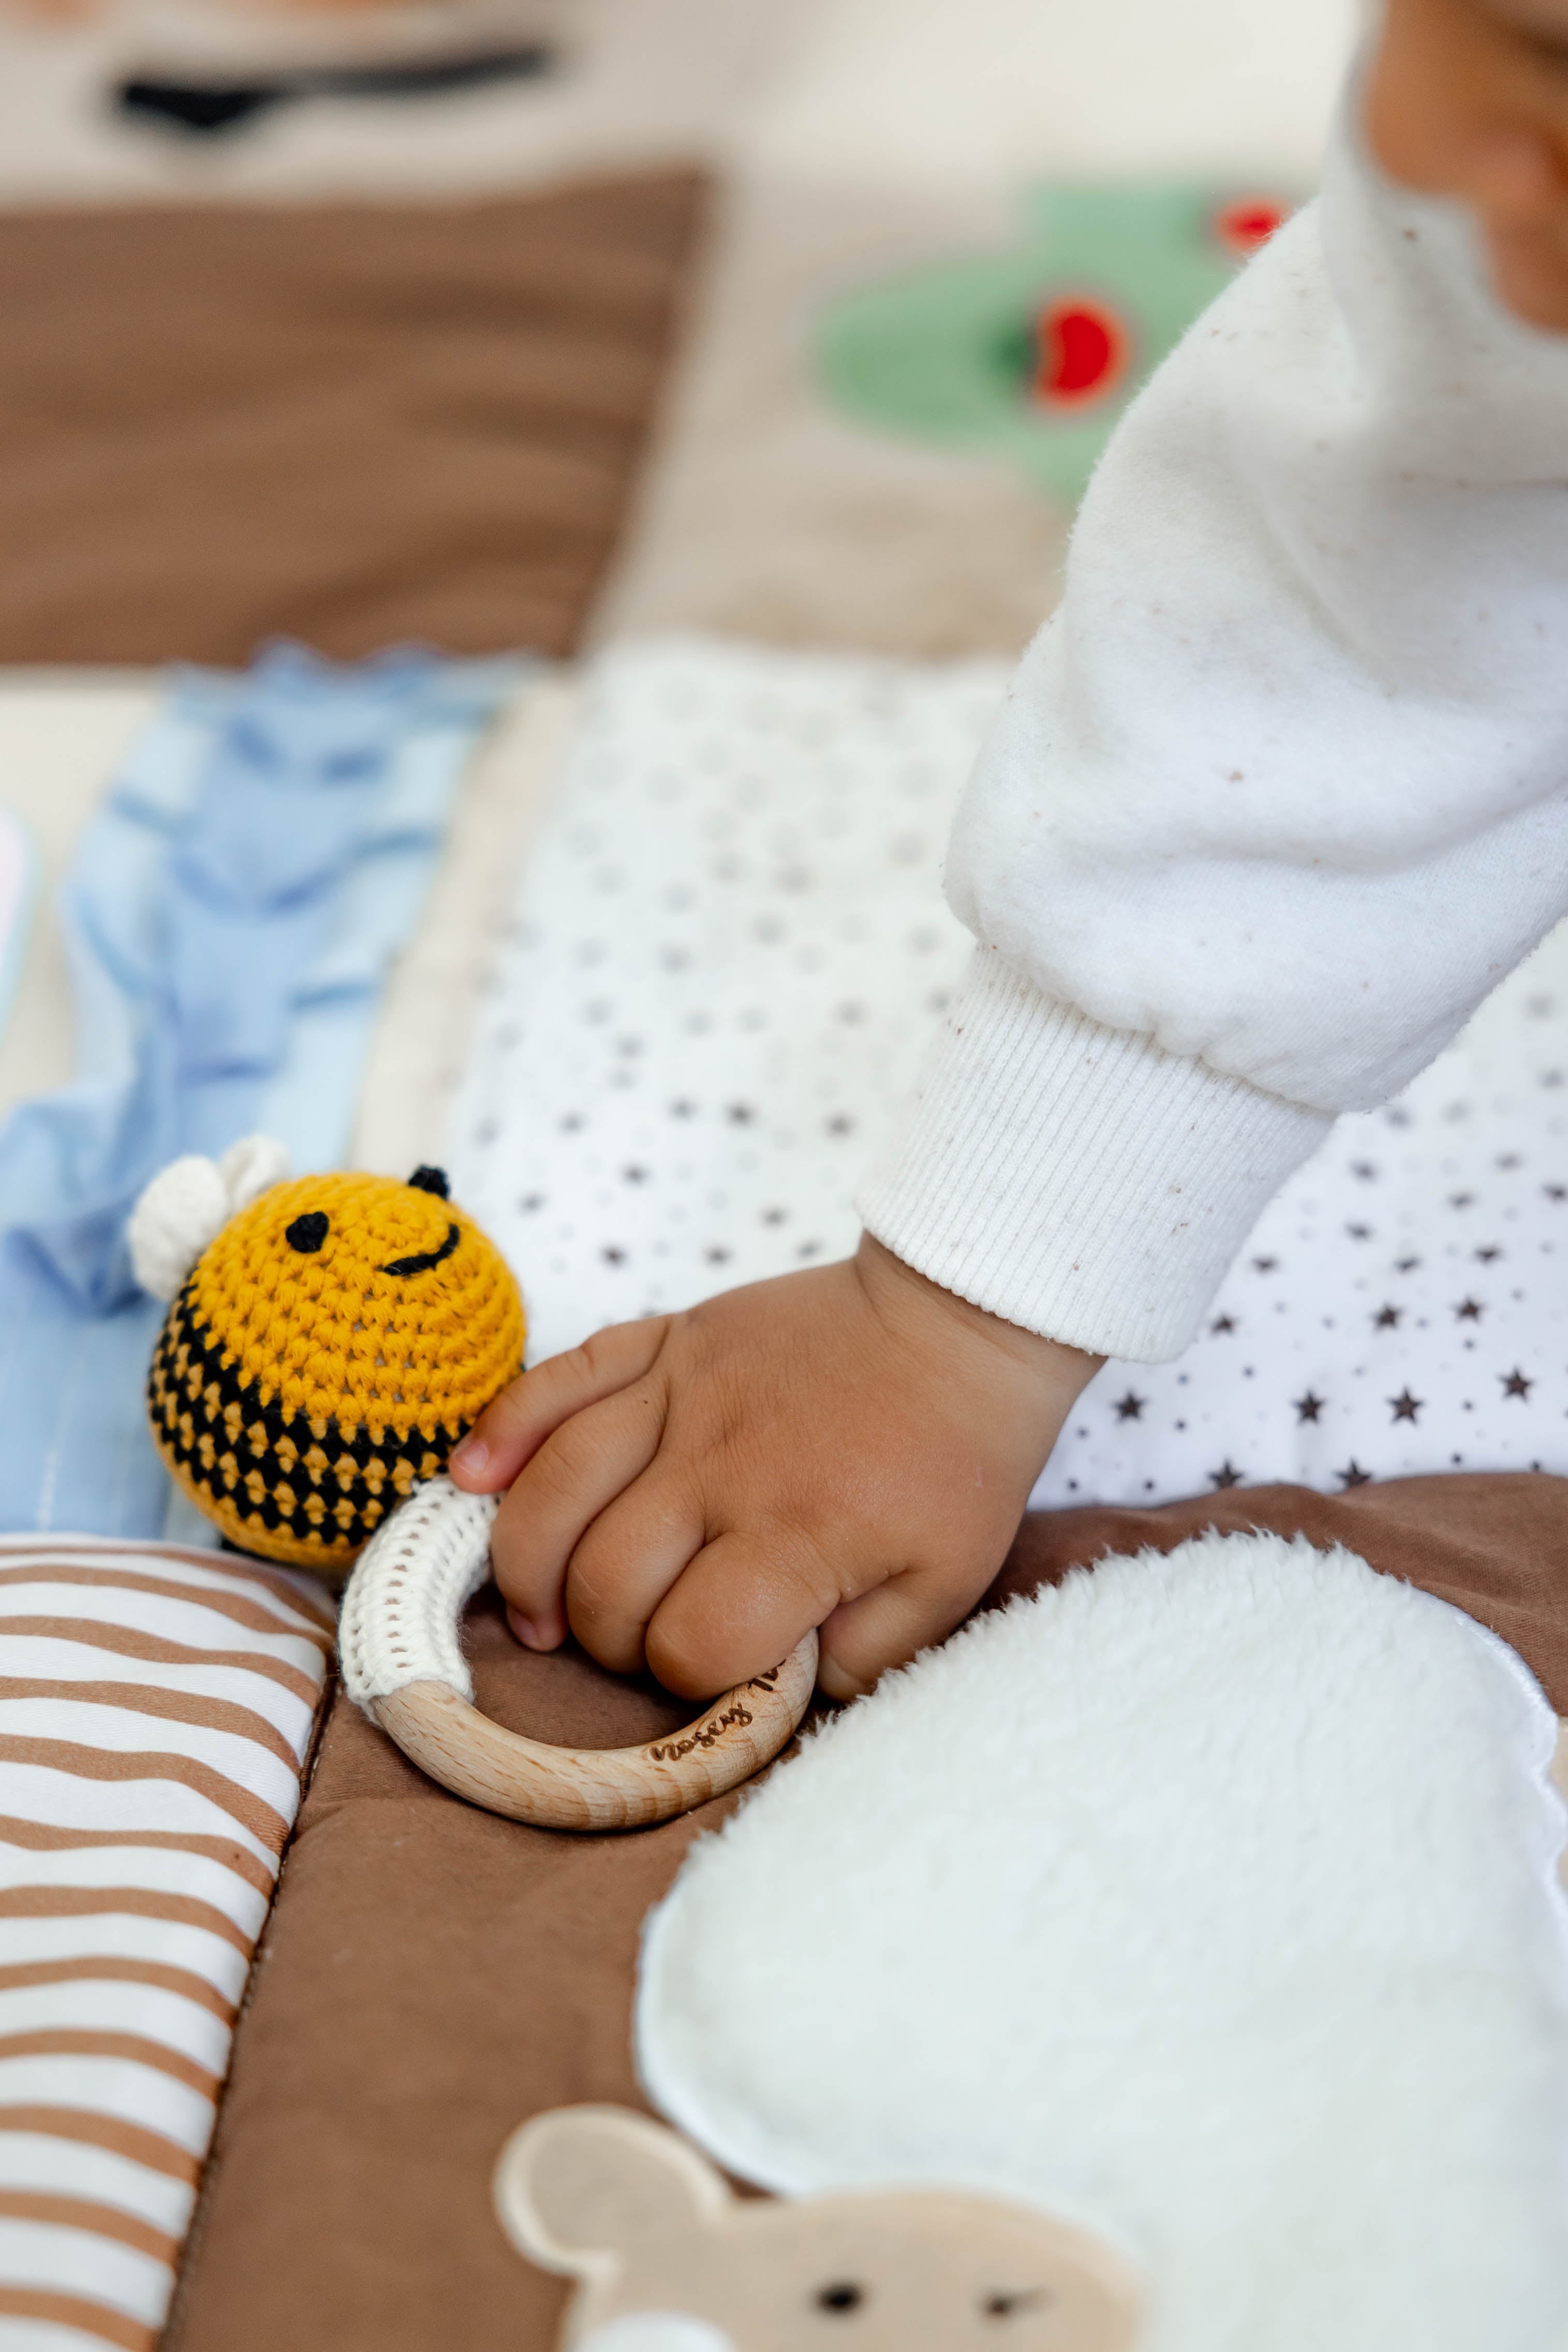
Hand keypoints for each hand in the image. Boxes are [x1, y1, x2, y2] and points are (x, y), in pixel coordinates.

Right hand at [449, 1236, 1100, 1702]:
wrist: (959, 1319)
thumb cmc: (951, 1459)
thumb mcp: (945, 1585)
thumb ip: (863, 1657)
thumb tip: (776, 1692)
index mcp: (797, 1533)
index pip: (692, 1643)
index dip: (688, 1678)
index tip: (714, 1667)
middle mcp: (722, 1464)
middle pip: (606, 1579)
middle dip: (605, 1637)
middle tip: (632, 1642)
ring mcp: (682, 1392)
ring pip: (555, 1489)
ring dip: (528, 1564)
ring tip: (539, 1611)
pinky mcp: (665, 1339)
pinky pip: (558, 1380)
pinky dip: (503, 1430)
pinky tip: (470, 1481)